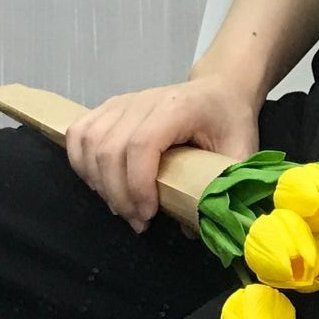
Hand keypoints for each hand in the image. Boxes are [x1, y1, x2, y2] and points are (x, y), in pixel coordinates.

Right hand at [66, 71, 260, 231]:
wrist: (218, 91)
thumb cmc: (229, 122)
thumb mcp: (239, 153)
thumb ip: (220, 187)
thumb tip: (191, 226)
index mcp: (177, 108)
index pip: (142, 144)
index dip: (138, 184)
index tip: (149, 214)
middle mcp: (143, 101)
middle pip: (110, 148)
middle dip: (118, 195)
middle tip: (138, 222)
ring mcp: (121, 103)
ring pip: (90, 142)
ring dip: (98, 183)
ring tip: (122, 208)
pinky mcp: (108, 109)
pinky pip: (79, 133)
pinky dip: (80, 163)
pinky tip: (98, 185)